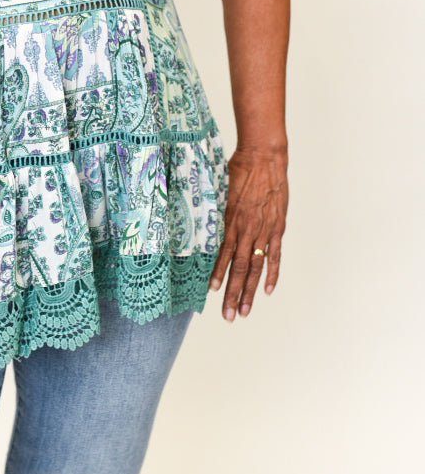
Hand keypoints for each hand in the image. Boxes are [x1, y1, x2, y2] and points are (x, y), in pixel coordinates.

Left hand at [208, 146, 287, 320]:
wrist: (263, 158)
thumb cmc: (237, 170)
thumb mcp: (218, 190)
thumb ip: (213, 211)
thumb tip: (197, 225)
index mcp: (229, 220)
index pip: (222, 254)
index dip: (216, 274)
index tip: (210, 292)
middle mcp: (246, 229)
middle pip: (239, 268)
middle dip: (232, 293)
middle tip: (227, 315)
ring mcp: (263, 231)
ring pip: (255, 267)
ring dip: (250, 291)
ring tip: (244, 311)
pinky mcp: (277, 228)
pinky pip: (275, 255)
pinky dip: (272, 274)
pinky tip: (268, 290)